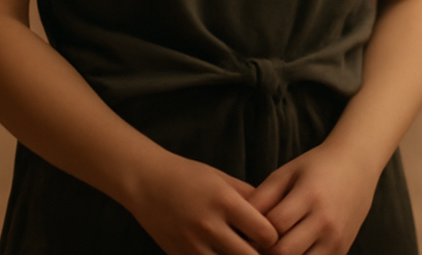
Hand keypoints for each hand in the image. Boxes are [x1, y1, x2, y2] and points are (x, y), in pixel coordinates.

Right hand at [125, 152, 278, 254]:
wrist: (145, 181)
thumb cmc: (187, 175)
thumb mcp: (222, 178)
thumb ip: (250, 197)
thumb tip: (277, 216)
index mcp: (225, 201)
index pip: (266, 233)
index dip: (273, 238)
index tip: (270, 235)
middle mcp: (209, 224)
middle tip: (259, 249)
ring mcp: (192, 244)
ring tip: (239, 250)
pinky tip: (220, 253)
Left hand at [249, 143, 379, 254]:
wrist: (356, 166)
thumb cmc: (315, 168)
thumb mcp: (285, 173)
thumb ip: (261, 197)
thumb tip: (239, 224)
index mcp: (309, 196)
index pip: (274, 226)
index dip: (255, 231)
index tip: (247, 228)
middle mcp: (326, 220)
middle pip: (284, 252)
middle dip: (265, 250)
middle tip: (257, 242)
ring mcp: (336, 239)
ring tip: (273, 247)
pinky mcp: (342, 250)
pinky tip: (291, 249)